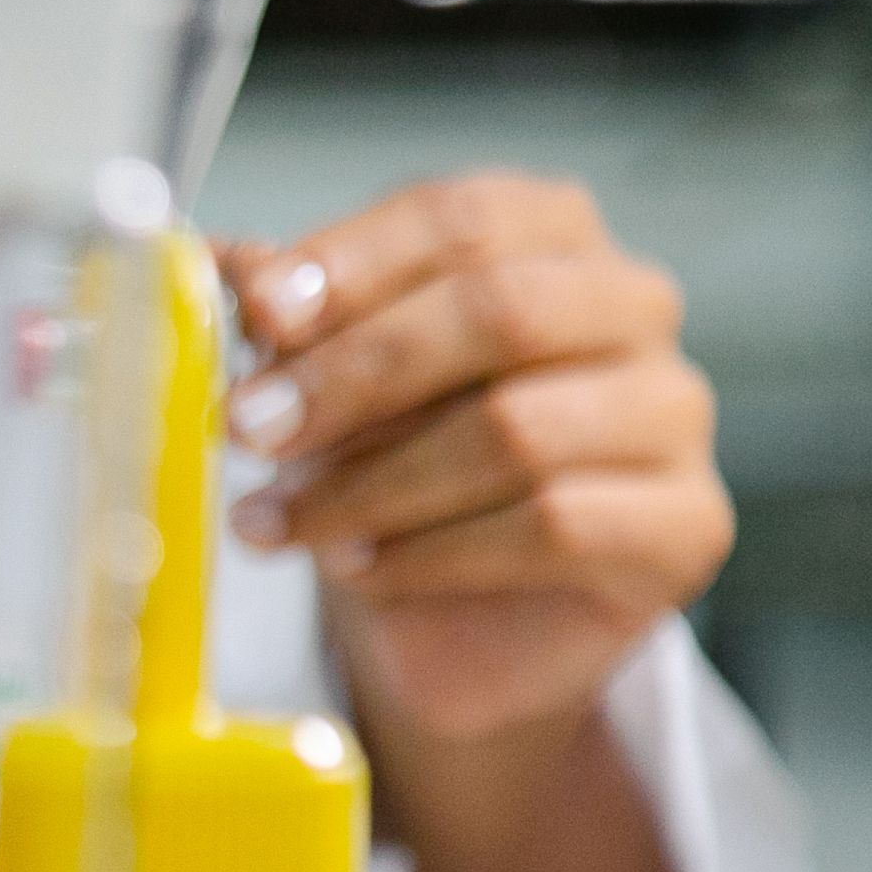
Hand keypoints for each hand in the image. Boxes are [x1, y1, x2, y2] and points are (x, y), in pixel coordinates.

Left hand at [215, 173, 717, 871]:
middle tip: (244, 436)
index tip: (254, 314)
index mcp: (546, 242)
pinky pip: (561, 526)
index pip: (462, 212)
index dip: (356, 262)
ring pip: (523, 424)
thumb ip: (272, 330)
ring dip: (379, 478)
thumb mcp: (308, 409)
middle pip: (502, 309)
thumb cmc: (369, 499)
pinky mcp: (682, 539)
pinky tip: (366, 574)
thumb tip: (189, 257)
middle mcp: (632, 316)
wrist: (447, 658)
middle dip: (357, 375)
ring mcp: (673, 428)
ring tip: (277, 527)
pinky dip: (445, 550)